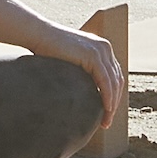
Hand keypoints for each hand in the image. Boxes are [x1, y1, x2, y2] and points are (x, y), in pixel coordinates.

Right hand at [47, 23, 126, 152]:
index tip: (106, 114)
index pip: (114, 77)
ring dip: (112, 104)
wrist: (39, 35)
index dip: (113, 96)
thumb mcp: (72, 64)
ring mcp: (101, 51)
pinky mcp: (93, 56)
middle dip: (114, 103)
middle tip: (107, 122)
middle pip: (117, 81)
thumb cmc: (49, 52)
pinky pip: (105, 81)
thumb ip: (81, 73)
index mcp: (102, 49)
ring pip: (114, 83)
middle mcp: (105, 48)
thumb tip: (82, 95)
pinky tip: (106, 109)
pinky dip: (107, 97)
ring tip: (106, 121)